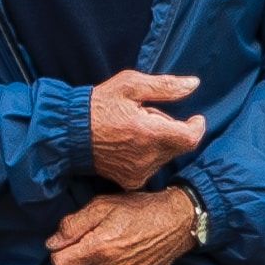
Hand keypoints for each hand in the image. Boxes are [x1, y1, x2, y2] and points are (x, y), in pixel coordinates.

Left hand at [47, 189, 197, 264]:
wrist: (176, 223)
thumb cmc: (138, 210)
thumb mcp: (101, 206)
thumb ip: (72, 225)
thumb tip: (52, 243)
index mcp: (98, 249)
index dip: (60, 251)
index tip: (69, 241)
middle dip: (77, 256)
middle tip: (94, 237)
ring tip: (112, 244)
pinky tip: (123, 256)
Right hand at [89, 70, 205, 189]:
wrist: (68, 132)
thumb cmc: (98, 104)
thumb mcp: (130, 85)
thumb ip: (165, 86)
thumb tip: (193, 83)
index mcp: (149, 133)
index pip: (190, 138)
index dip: (196, 127)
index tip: (195, 118)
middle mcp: (147, 157)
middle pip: (178, 146)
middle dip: (172, 129)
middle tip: (149, 116)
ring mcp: (138, 172)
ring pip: (165, 156)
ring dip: (159, 142)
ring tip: (134, 130)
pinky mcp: (130, 181)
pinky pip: (151, 167)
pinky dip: (148, 155)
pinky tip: (129, 144)